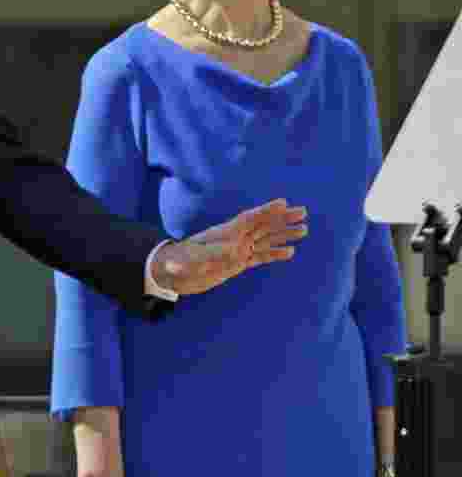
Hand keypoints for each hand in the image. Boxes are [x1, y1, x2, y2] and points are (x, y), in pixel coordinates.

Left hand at [150, 199, 307, 295]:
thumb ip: (211, 254)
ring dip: (284, 234)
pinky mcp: (237, 263)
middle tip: (304, 211)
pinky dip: (275, 254)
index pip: (248, 218)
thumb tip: (235, 251)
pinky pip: (261, 256)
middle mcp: (233, 238)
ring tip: (304, 230)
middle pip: (262, 225)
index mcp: (224, 233)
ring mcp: (237, 250)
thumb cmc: (178, 262)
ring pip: (266, 239)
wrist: (172, 274)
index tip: (283, 202)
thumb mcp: (194, 258)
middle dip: (282, 218)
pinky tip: (290, 252)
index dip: (265, 210)